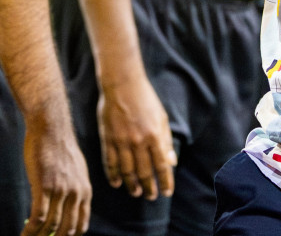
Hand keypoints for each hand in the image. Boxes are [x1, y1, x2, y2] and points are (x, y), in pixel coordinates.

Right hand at [22, 112, 90, 235]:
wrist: (50, 127)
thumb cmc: (59, 146)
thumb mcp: (75, 169)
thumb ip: (74, 188)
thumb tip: (68, 205)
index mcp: (85, 191)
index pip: (81, 225)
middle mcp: (76, 194)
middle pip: (66, 230)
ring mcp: (60, 191)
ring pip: (51, 226)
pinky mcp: (44, 187)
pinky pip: (37, 217)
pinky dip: (30, 231)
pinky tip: (23, 235)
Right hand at [97, 71, 175, 199]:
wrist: (122, 83)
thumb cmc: (145, 99)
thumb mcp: (162, 118)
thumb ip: (166, 141)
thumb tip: (172, 162)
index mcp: (155, 136)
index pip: (162, 166)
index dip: (165, 182)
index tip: (167, 192)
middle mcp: (139, 142)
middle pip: (145, 172)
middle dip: (149, 187)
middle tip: (151, 196)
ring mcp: (122, 141)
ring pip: (127, 171)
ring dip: (132, 185)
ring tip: (136, 193)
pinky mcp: (108, 138)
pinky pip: (110, 162)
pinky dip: (113, 175)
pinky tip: (116, 183)